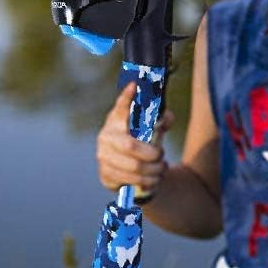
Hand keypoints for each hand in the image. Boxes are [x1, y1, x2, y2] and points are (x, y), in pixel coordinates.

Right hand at [95, 81, 170, 197]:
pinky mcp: (105, 174)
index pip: (122, 105)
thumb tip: (164, 119)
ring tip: (161, 168)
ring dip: (153, 170)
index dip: (127, 96)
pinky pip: (130, 180)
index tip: (135, 86)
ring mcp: (103, 156)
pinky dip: (148, 181)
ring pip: (134, 166)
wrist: (129, 169)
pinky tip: (154, 178)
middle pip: (131, 145)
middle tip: (161, 155)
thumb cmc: (141, 141)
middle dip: (152, 153)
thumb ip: (162, 120)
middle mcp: (106, 135)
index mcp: (117, 118)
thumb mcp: (152, 128)